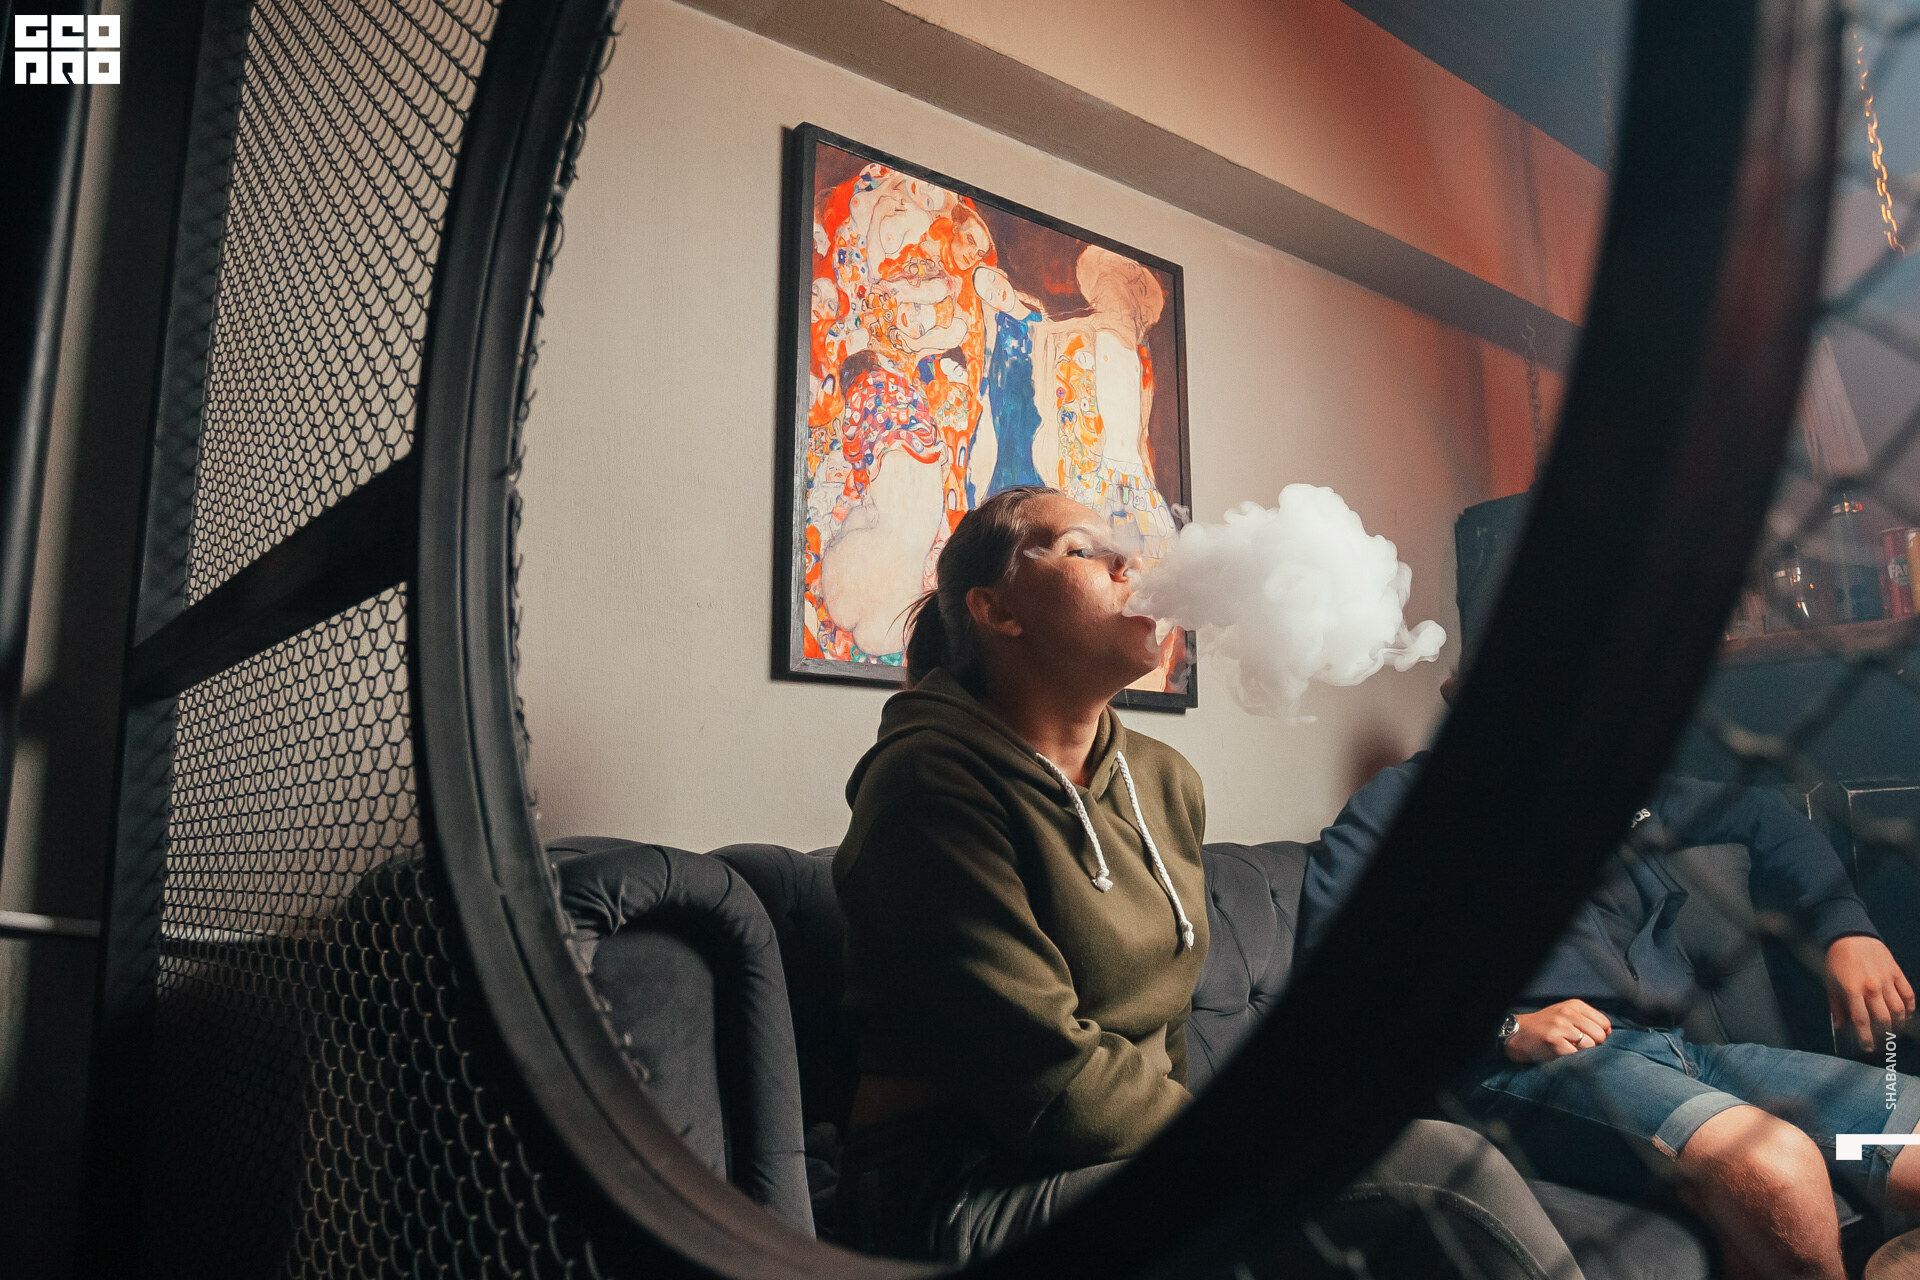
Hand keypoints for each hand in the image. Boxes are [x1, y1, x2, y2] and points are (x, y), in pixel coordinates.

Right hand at [1504, 999, 1612, 1062]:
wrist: (1519, 1032)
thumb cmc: (1546, 1025)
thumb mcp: (1566, 1013)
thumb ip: (1587, 1019)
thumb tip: (1609, 1033)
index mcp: (1574, 1005)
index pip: (1604, 1023)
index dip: (1602, 1034)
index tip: (1593, 1038)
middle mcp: (1568, 1013)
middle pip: (1600, 1035)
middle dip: (1594, 1045)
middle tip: (1581, 1046)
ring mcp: (1560, 1027)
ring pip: (1590, 1046)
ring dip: (1583, 1052)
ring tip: (1570, 1048)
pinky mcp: (1554, 1042)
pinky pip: (1576, 1054)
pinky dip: (1572, 1058)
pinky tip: (1562, 1052)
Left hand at [1825, 935, 1916, 1053]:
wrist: (1850, 935)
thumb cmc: (1837, 960)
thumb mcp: (1830, 983)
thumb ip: (1837, 1007)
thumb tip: (1841, 1027)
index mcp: (1852, 989)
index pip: (1862, 1020)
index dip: (1866, 1038)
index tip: (1868, 1048)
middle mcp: (1871, 986)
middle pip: (1884, 1019)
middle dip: (1884, 1034)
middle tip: (1882, 1041)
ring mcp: (1886, 980)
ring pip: (1899, 1010)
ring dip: (1898, 1024)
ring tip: (1894, 1031)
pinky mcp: (1897, 973)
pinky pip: (1908, 995)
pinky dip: (1910, 1008)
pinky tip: (1906, 1016)